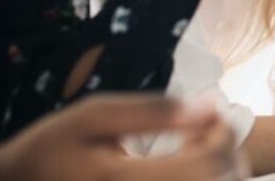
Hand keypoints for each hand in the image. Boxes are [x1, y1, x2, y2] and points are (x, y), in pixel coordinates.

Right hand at [0, 95, 243, 180]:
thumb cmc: (50, 149)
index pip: (212, 162)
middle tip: (199, 129)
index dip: (223, 131)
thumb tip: (210, 103)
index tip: (208, 111)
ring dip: (217, 169)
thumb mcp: (94, 116)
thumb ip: (153, 111)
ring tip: (191, 149)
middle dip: (224, 149)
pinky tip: (180, 170)